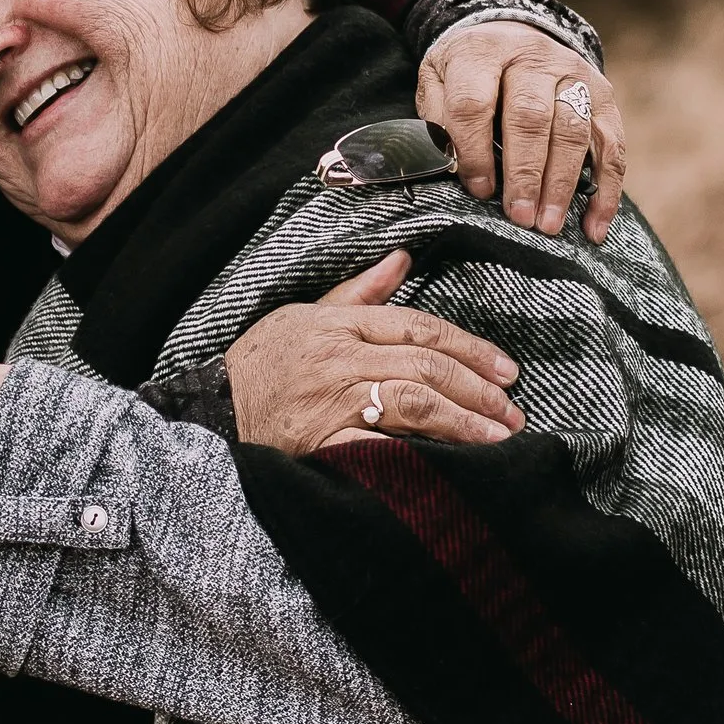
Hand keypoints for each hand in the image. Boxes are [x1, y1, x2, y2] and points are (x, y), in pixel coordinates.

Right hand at [227, 251, 523, 453]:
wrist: (211, 409)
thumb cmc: (261, 363)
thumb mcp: (304, 315)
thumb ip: (358, 292)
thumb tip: (403, 258)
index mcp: (340, 323)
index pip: (418, 326)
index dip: (468, 347)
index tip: (506, 369)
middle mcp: (340, 356)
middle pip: (425, 364)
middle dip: (477, 387)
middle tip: (512, 408)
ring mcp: (332, 398)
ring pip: (413, 400)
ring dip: (463, 419)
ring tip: (498, 435)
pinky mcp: (322, 439)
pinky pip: (381, 445)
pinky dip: (420, 454)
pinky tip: (452, 465)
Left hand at [418, 20, 625, 242]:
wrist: (511, 34)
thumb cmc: (469, 72)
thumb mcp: (437, 80)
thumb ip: (437, 119)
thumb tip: (450, 167)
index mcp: (481, 51)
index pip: (474, 103)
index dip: (474, 151)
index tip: (478, 189)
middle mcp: (532, 56)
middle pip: (530, 116)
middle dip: (525, 173)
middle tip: (520, 217)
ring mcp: (573, 73)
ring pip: (573, 130)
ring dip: (562, 183)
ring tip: (548, 224)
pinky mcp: (602, 94)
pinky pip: (611, 144)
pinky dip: (606, 189)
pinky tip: (593, 225)